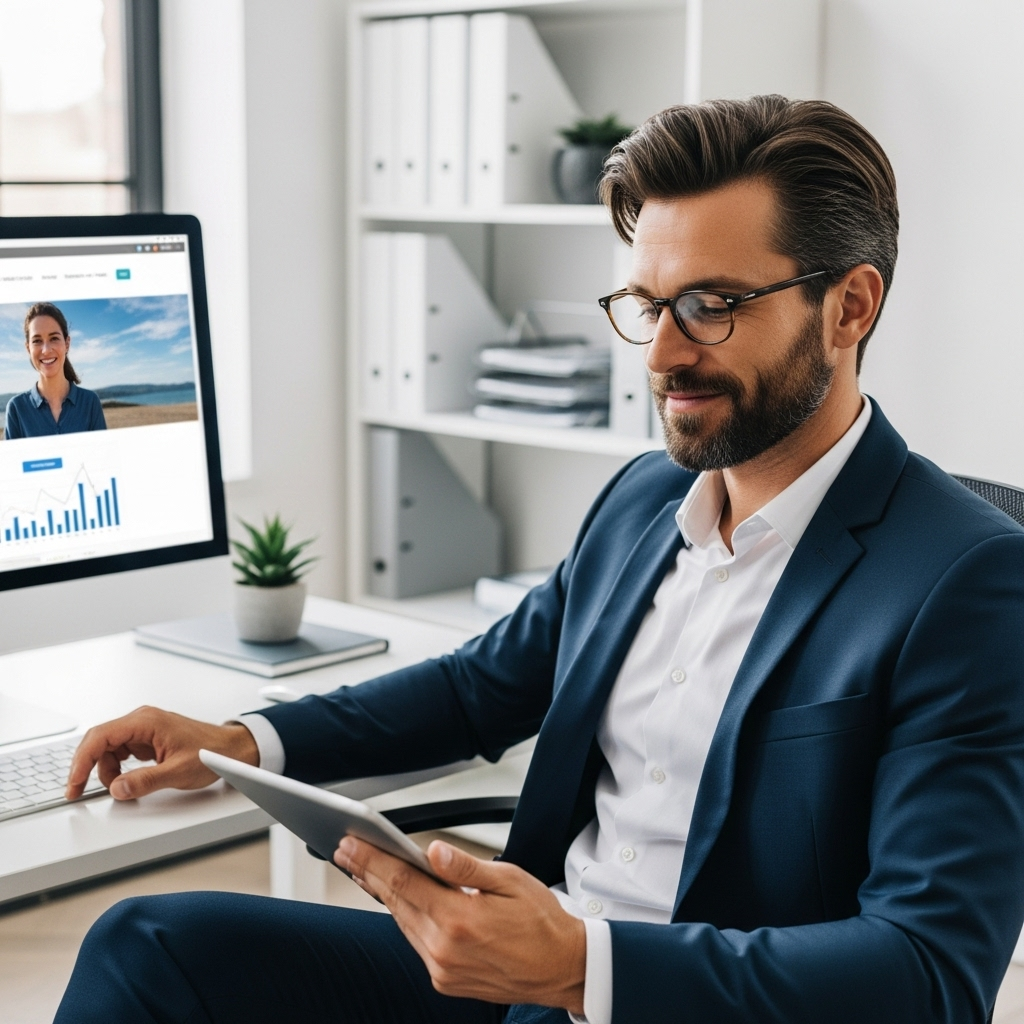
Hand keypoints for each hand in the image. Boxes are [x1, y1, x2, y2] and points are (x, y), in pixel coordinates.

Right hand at [65, 706, 258, 800]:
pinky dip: (117, 767)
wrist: (231, 748)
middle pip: (99, 740)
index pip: (100, 736)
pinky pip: (121, 751)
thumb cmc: (212, 752)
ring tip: (119, 787)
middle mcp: (142, 720)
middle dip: (86, 766)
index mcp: (146, 721)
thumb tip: (117, 788)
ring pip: (109, 748)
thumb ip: (145, 781)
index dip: (81, 761)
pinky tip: (126, 779)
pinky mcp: (147, 738)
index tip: (74, 783)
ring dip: (105, 769)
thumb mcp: (178, 771)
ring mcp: (144, 729)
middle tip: (77, 790)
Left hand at [335, 836, 585, 1013]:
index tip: (351, 844)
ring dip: (384, 895)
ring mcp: (442, 968)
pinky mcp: (445, 980)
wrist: (562, 968)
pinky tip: (400, 900)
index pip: (403, 882)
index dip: (373, 860)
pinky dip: (406, 918)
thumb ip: (466, 866)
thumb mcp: (509, 880)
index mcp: (459, 919)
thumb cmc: (541, 921)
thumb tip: (434, 850)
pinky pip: (416, 942)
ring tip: (366, 870)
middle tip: (346, 851)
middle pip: (395, 902)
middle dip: (368, 873)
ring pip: (403, 923)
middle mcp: (444, 948)